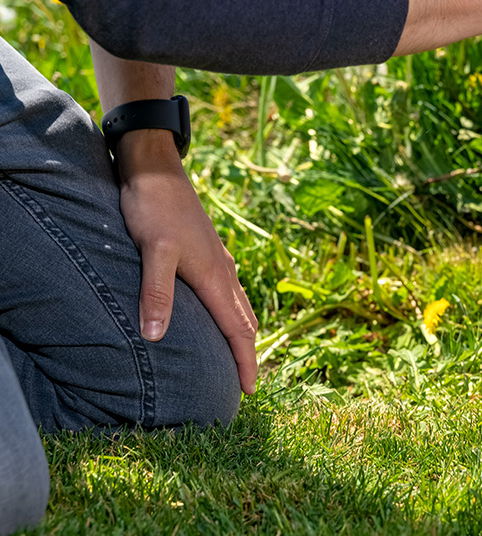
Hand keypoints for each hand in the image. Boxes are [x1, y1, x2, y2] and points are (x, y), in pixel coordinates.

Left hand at [116, 130, 257, 394]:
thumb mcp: (152, 252)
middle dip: (248, 354)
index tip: (249, 392)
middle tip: (245, 384)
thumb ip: (156, 294)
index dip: (245, 362)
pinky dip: (232, 311)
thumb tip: (155, 337)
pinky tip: (218, 311)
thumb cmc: (153, 209)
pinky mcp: (208, 251)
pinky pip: (229, 291)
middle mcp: (223, 271)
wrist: (155, 169)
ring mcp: (217, 260)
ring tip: (238, 355)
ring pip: (239, 305)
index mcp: (215, 277)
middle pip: (245, 321)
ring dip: (242, 333)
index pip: (238, 330)